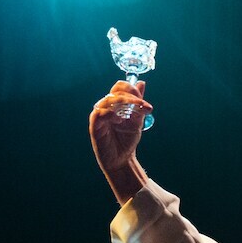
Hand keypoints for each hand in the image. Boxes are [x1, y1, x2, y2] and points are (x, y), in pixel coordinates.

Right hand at [90, 80, 152, 202]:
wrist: (122, 159)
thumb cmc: (127, 139)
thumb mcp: (137, 119)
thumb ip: (138, 103)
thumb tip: (141, 83)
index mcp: (115, 104)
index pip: (120, 88)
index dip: (133, 90)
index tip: (146, 104)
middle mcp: (106, 107)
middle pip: (115, 92)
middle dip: (131, 97)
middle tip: (143, 106)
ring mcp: (99, 116)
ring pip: (108, 100)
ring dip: (124, 103)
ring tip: (134, 112)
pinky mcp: (95, 126)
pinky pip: (99, 114)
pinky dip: (110, 114)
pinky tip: (120, 119)